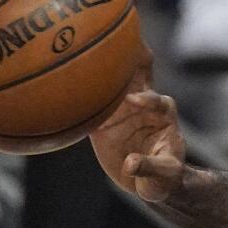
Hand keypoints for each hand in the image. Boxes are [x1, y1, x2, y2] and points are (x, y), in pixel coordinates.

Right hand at [89, 45, 186, 202]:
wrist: (148, 182)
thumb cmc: (164, 177)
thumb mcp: (163, 176)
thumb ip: (149, 167)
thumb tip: (130, 164)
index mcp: (163, 117)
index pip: (159, 101)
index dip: (148, 99)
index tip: (134, 101)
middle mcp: (144, 106)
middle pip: (141, 77)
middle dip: (134, 58)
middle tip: (120, 45)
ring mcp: (123, 110)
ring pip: (115, 83)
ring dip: (103, 67)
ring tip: (85, 49)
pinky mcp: (104, 121)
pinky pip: (92, 103)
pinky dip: (81, 93)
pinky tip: (63, 78)